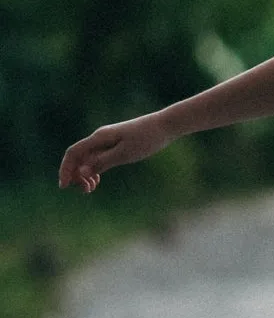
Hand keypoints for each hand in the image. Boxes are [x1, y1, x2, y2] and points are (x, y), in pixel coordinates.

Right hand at [59, 111, 173, 193]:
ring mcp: (107, 141)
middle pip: (78, 157)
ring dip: (84, 175)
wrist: (164, 126)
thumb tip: (81, 172)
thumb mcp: (124, 154)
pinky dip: (94, 170)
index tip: (64, 187)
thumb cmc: (146, 139)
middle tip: (85, 191)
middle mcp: (100, 138)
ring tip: (91, 189)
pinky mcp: (115, 144)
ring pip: (87, 159)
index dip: (65, 170)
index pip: (73, 153)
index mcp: (99, 138)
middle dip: (75, 175)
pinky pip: (97, 158)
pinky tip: (97, 181)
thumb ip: (102, 162)